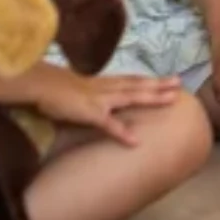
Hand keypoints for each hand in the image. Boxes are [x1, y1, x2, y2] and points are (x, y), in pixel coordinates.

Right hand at [27, 64, 180, 145]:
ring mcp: (100, 100)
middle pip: (138, 84)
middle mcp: (106, 88)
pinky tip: (136, 141)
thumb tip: (96, 103)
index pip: (132, 79)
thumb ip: (90, 95)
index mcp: (103, 83)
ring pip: (132, 97)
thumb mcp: (77, 91)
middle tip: (180, 83)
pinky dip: (123, 132)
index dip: (150, 79)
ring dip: (153, 97)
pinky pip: (109, 124)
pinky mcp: (90, 114)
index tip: (168, 78)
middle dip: (160, 84)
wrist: (39, 86)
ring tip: (172, 99)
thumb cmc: (54, 90)